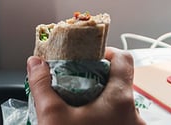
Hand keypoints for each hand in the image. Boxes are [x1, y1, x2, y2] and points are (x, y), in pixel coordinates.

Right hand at [27, 47, 145, 124]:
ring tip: (76, 108)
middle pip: (120, 83)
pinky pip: (119, 122)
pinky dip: (103, 119)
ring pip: (119, 106)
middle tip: (74, 84)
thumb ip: (42, 85)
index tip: (86, 57)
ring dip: (99, 103)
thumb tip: (36, 63)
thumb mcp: (52, 116)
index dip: (104, 53)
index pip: (123, 59)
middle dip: (96, 81)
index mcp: (121, 100)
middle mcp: (135, 115)